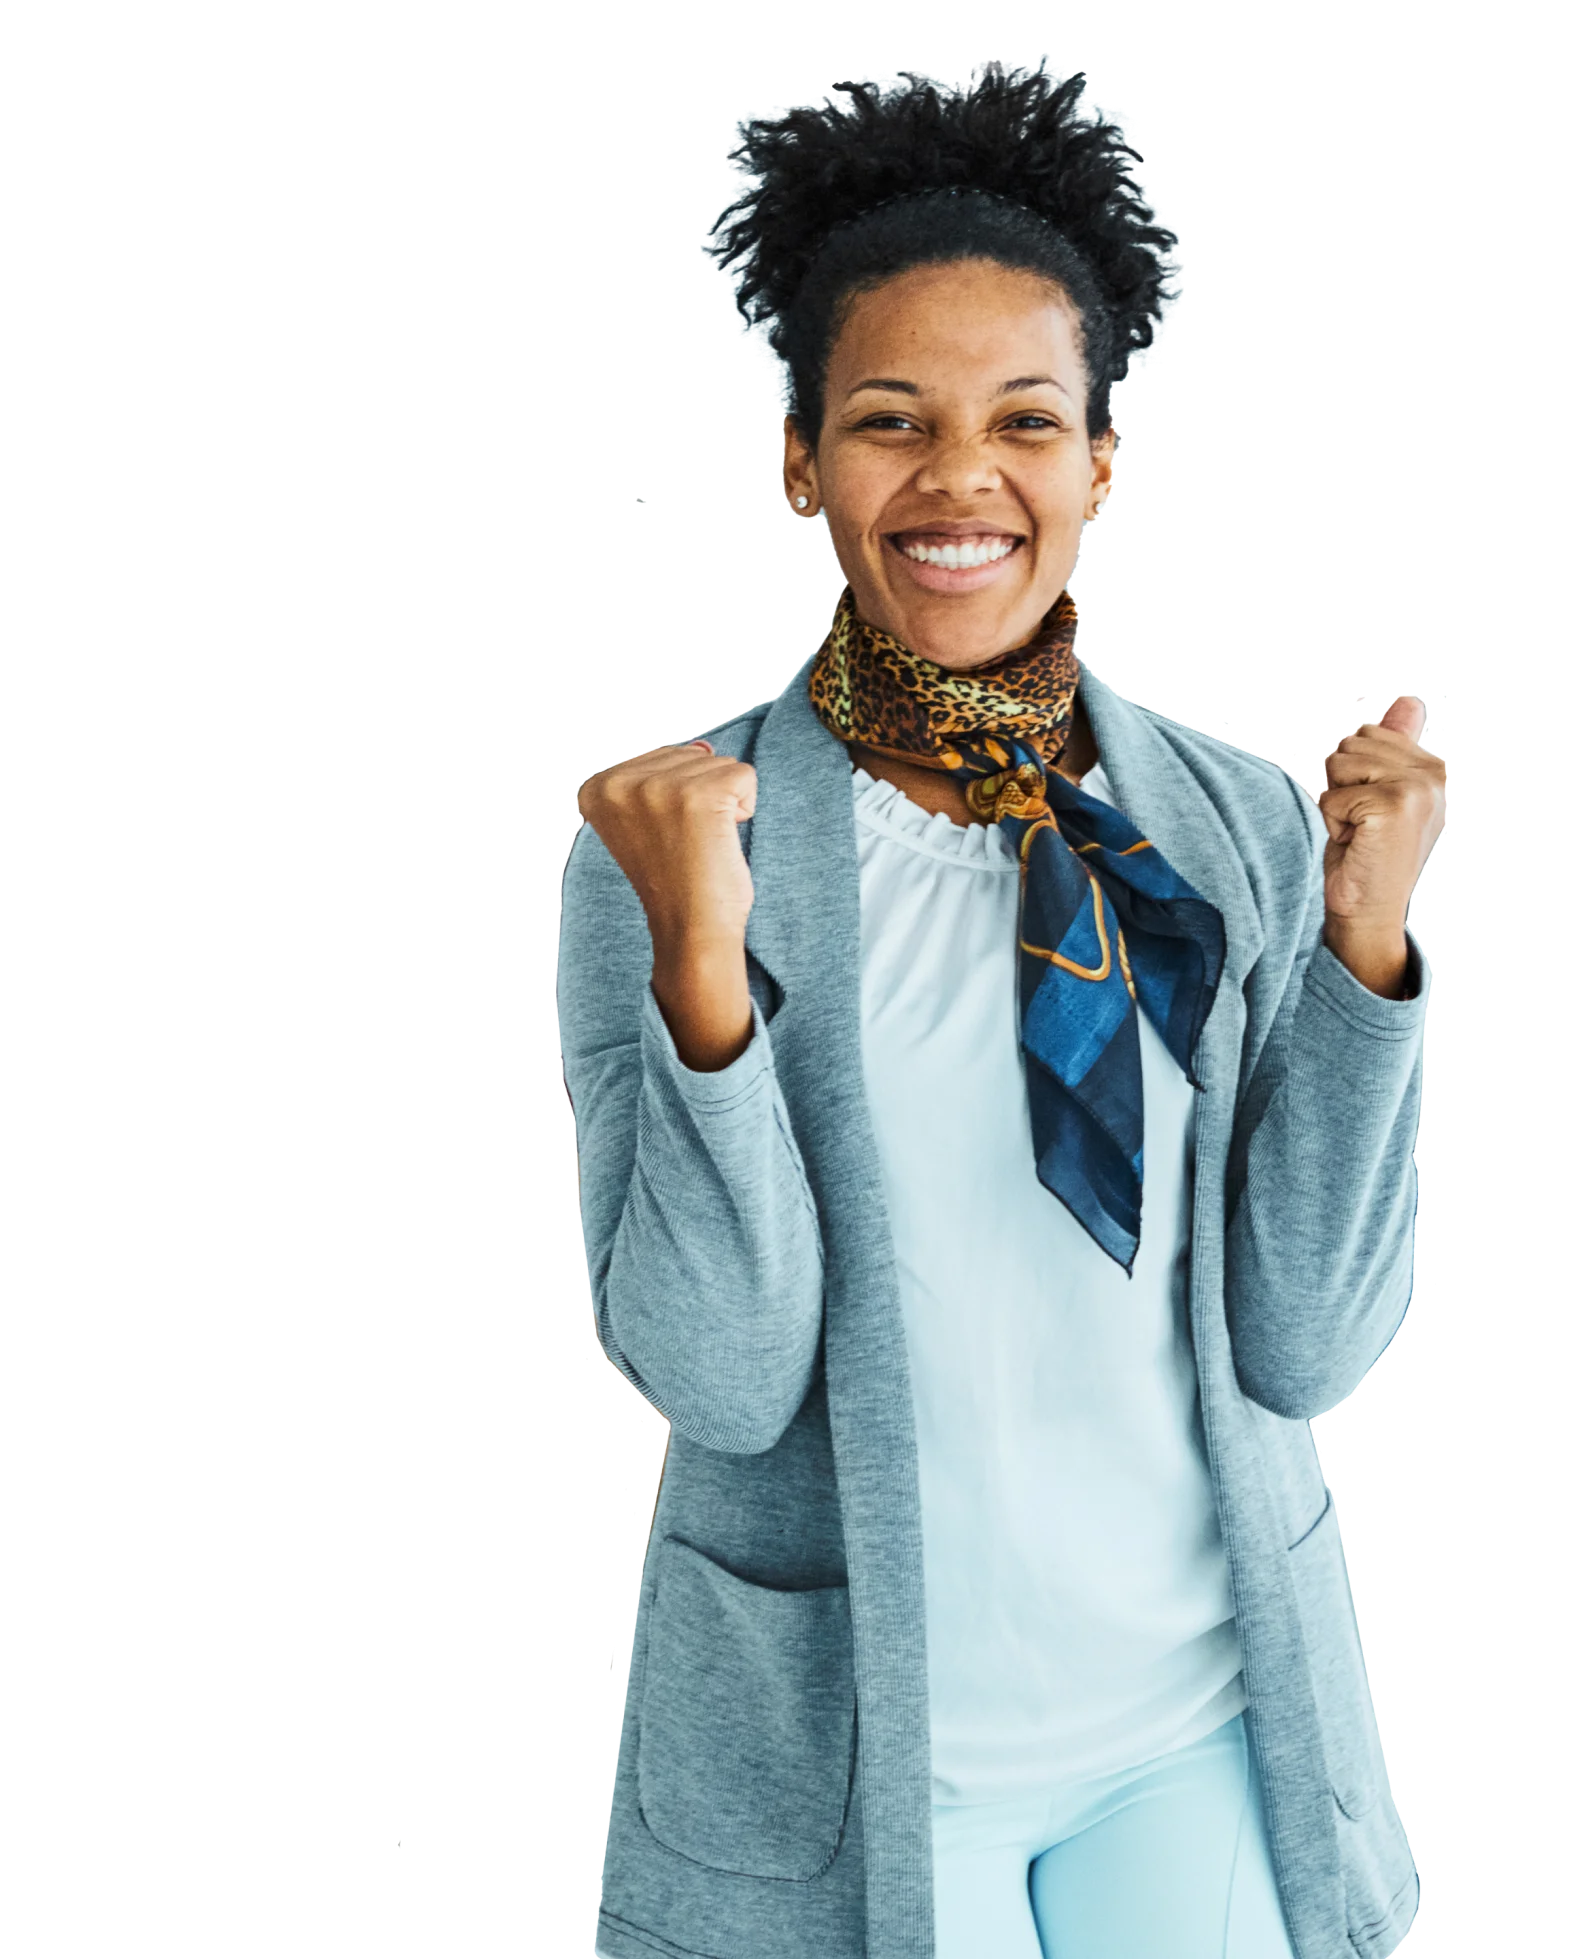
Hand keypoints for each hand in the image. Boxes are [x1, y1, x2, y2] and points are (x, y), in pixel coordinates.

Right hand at [577, 741, 756, 949]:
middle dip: (701, 795)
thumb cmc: (675, 880)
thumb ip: (664, 776)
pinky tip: (720, 841)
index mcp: (598, 789)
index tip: (663, 836)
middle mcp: (621, 783)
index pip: (663, 757)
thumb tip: (703, 744)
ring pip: (719, 764)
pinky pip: (746, 776)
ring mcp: (660, 787)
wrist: (690, 929)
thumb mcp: (648, 819)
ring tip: (700, 844)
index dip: (677, 797)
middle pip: (691, 755)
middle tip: (684, 842)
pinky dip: (745, 808)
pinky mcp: (702, 795)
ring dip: (722, 804)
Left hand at [1315, 694, 1447, 928]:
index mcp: (1437, 769)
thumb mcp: (1377, 791)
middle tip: (1362, 825)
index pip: (1369, 734)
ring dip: (1337, 803)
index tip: (1372, 813)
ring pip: (1339, 765)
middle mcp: (1438, 775)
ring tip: (1359, 833)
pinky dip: (1333, 823)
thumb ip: (1391, 746)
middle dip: (1342, 784)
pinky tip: (1355, 844)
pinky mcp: (1395, 806)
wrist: (1365, 913)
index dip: (1352, 775)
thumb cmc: (1365, 855)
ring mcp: (1420, 789)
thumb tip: (1406, 701)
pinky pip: (1332, 796)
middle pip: (1351, 744)